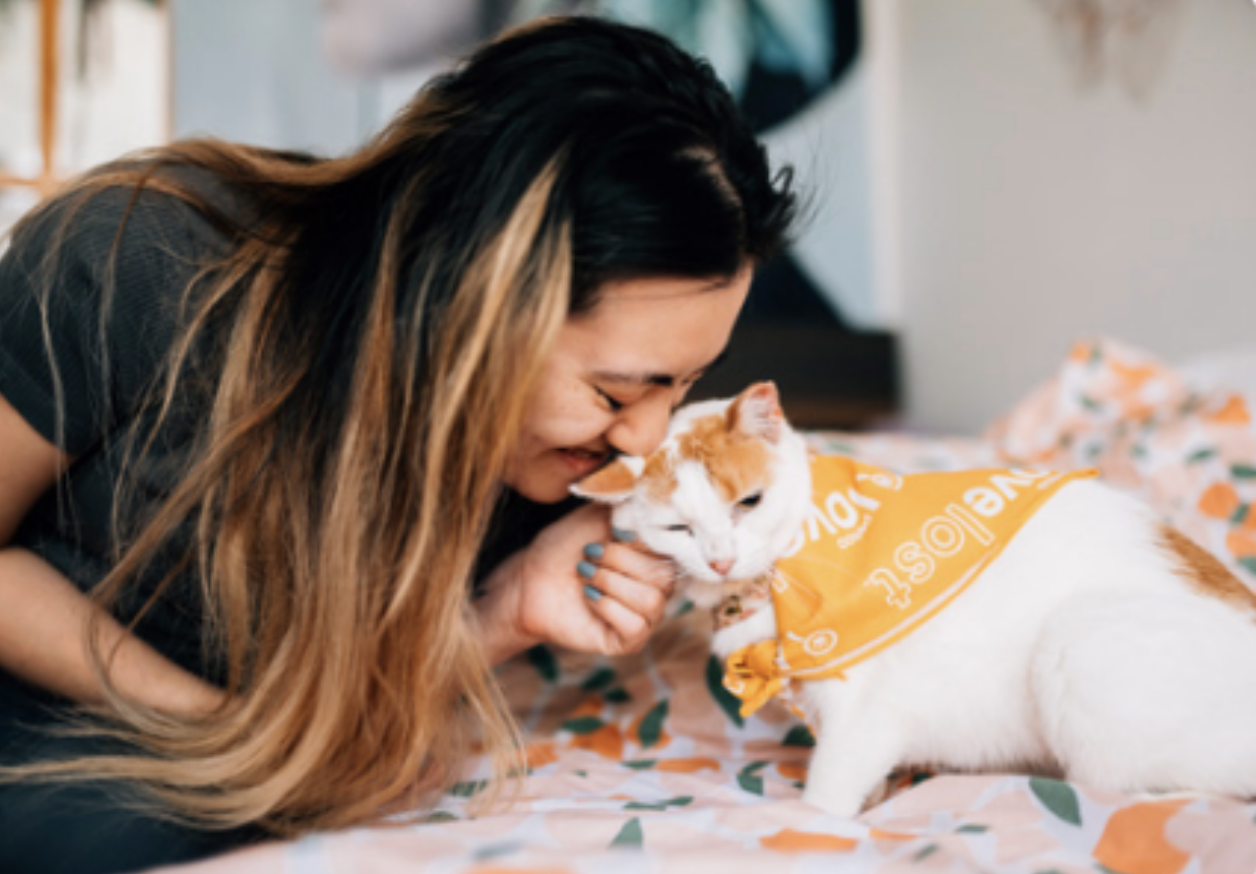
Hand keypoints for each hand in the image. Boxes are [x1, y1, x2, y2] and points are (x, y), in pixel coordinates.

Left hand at [474, 503, 676, 662]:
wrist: (528, 579)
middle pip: (664, 576)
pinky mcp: (628, 641)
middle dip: (620, 560)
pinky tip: (588, 598)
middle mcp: (657, 587)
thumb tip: (655, 509)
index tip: (614, 532)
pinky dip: (608, 607)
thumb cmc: (562, 548)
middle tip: (589, 555)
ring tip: (586, 576)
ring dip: (611, 583)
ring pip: (651, 602)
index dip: (644, 540)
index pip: (676, 550)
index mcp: (655, 557)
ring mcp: (645, 616)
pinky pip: (635, 626)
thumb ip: (627, 510)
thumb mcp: (594, 517)